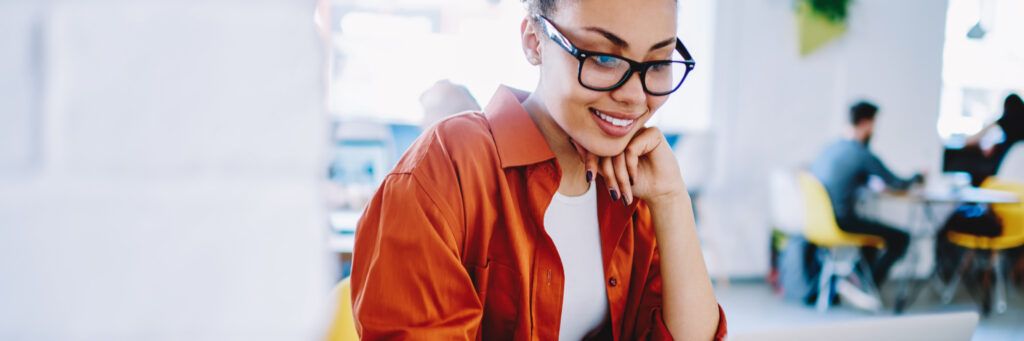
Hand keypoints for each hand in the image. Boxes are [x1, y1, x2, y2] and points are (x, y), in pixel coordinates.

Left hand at [572, 127, 686, 205]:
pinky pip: (631, 148)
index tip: (590, 178)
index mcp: (617, 136)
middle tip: (613, 193)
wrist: (660, 191)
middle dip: (608, 174)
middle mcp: (627, 131)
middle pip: (607, 146)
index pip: (597, 143)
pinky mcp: (652, 133)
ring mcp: (640, 130)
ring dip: (619, 174)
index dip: (590, 161)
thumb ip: (595, 159)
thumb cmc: (635, 182)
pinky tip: (634, 177)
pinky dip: (630, 166)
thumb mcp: (609, 173)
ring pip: (618, 149)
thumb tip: (573, 141)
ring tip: (624, 191)